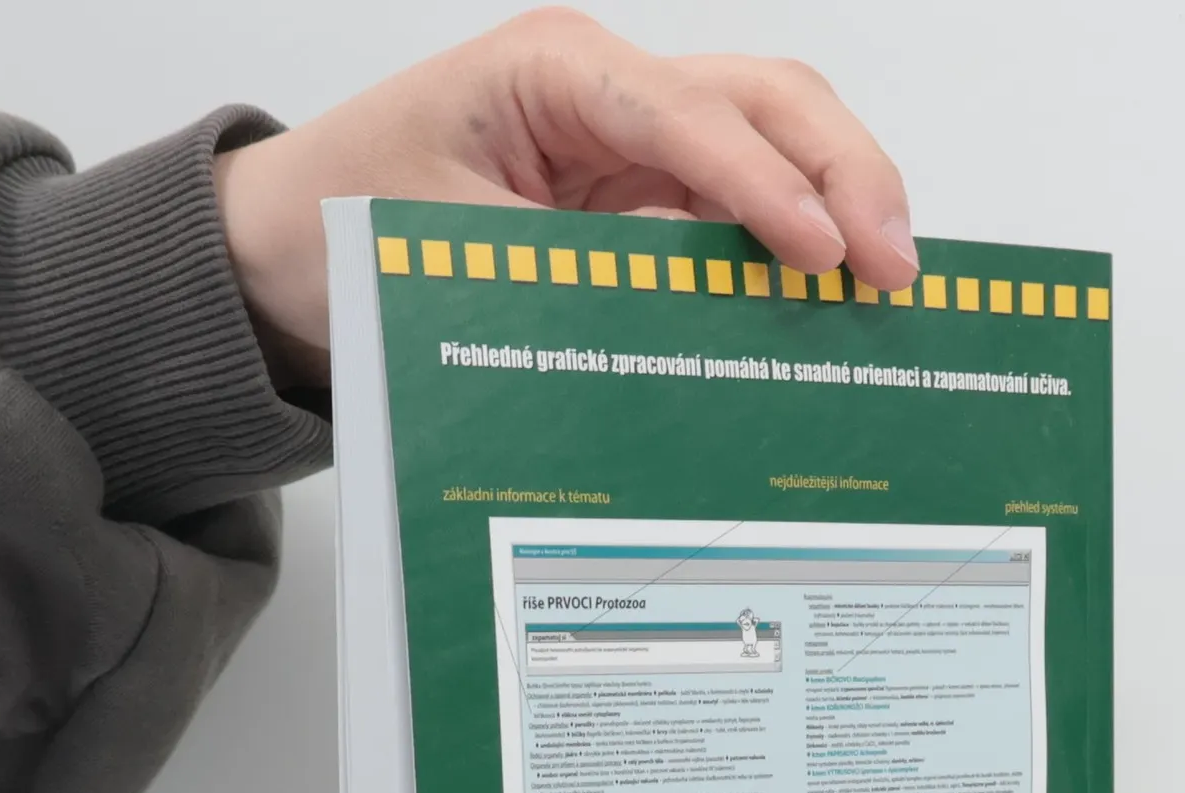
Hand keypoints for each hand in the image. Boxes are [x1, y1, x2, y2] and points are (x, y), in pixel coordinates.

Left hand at [213, 8, 918, 386]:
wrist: (290, 247)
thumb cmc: (349, 220)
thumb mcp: (454, 255)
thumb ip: (575, 279)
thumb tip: (692, 328)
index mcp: (555, 72)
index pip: (691, 115)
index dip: (765, 186)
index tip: (820, 258)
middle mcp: (610, 90)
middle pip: (767, 96)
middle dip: (844, 173)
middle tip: (894, 267)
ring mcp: (635, 138)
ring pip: (775, 135)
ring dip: (841, 197)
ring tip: (889, 280)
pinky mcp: (645, 193)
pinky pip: (743, 205)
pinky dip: (798, 241)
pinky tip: (833, 293)